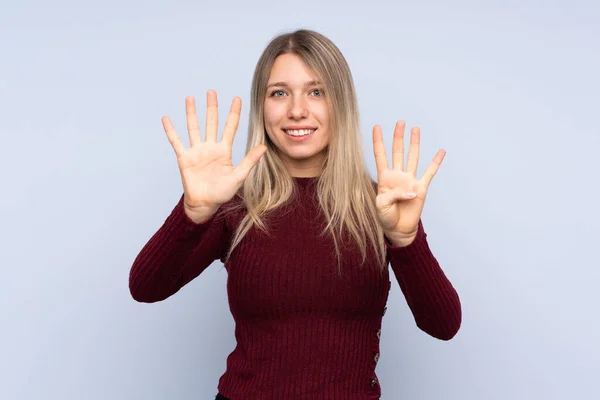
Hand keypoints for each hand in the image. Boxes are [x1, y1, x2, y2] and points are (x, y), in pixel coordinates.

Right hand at [162, 90, 266, 218]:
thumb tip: (264, 146)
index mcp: (224, 150)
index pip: (230, 127)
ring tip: (190, 98)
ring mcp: (196, 151)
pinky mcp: (184, 158)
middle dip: (212, 107)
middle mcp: (210, 147)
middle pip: (211, 122)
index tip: (237, 98)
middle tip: (212, 92)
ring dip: (192, 113)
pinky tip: (166, 118)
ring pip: (194, 128)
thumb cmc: (222, 192)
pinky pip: (176, 142)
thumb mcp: (239, 176)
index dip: (234, 113)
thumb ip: (250, 160)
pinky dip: (171, 130)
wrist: (205, 203)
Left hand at [372, 121, 444, 244]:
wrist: (398, 229)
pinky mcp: (421, 188)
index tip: (376, 127)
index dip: (378, 141)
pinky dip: (436, 162)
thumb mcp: (381, 205)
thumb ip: (393, 194)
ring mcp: (410, 180)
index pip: (380, 155)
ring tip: (415, 129)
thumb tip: (412, 190)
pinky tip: (441, 151)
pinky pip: (430, 172)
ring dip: (414, 143)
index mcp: (384, 178)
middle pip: (397, 151)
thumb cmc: (386, 217)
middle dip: (398, 137)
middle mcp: (397, 175)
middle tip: (400, 122)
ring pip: (413, 157)